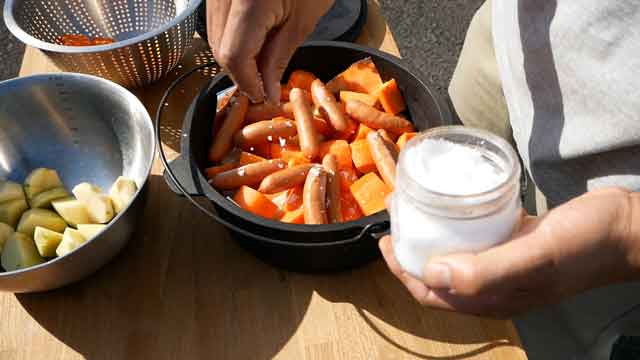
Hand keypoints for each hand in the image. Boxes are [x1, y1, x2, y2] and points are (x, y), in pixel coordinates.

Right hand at [207, 0, 333, 102]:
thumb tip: (265, 91)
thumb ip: (279, 58)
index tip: (262, 96)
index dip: (247, 82)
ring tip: (261, 65)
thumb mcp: (302, 21)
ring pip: (214, 36)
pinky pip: (217, 20)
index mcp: (249, 2)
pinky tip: (253, 43)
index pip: (234, 55)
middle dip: (240, 72)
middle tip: (263, 85)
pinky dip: (232, 38)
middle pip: (219, 47)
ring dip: (235, 57)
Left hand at [380, 187, 639, 317]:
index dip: (402, 271)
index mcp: (492, 298)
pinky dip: (456, 224)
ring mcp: (504, 264)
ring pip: (453, 254)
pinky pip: (474, 238)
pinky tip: (451, 204)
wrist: (626, 228)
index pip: (431, 292)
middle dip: (410, 249)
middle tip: (397, 215)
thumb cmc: (586, 244)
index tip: (385, 241)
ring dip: (430, 234)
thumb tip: (431, 272)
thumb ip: (485, 270)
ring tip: (416, 205)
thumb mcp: (536, 256)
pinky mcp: (514, 243)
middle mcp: (493, 285)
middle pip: (436, 273)